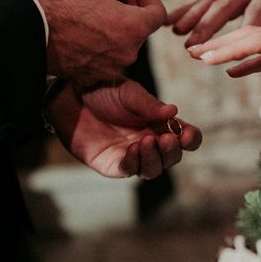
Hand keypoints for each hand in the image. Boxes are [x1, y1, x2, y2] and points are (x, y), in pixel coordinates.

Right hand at [29, 0, 166, 85]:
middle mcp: (127, 52)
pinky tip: (84, 31)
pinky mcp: (91, 76)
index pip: (158, 15)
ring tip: (97, 13)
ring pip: (122, 46)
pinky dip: (100, 45)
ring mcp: (109, 67)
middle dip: (133, 12)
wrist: (26, 30)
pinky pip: (104, 59)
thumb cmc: (61, 1)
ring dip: (117, 29)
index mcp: (133, 27)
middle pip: (140, 31)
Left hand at [48, 79, 201, 178]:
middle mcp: (149, 142)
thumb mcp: (130, 93)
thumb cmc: (103, 91)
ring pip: (153, 170)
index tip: (186, 133)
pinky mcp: (111, 164)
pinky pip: (128, 170)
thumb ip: (150, 105)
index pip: (185, 138)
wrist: (70, 95)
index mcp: (160, 124)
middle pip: (172, 158)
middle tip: (167, 138)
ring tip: (146, 141)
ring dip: (155, 159)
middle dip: (173, 151)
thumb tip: (174, 112)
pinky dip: (134, 162)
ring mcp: (131, 155)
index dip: (190, 139)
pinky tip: (133, 148)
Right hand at [168, 0, 260, 47]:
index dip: (242, 29)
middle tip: (192, 46)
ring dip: (193, 16)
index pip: (258, 11)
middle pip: (227, 5)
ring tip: (175, 34)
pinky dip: (188, 9)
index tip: (228, 49)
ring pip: (213, 0)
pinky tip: (169, 20)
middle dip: (208, 25)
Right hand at [188, 26, 260, 118]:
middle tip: (192, 52)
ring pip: (259, 43)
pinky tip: (233, 72)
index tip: (202, 58)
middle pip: (252, 35)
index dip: (228, 48)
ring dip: (232, 50)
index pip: (256, 40)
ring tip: (204, 58)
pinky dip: (250, 62)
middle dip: (222, 43)